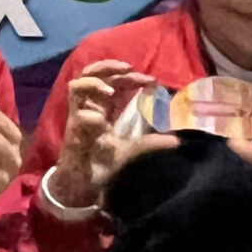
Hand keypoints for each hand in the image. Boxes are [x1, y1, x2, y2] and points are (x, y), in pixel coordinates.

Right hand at [49, 59, 144, 207]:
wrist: (85, 184)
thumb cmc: (104, 162)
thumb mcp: (133, 150)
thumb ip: (152, 143)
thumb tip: (179, 141)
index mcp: (104, 106)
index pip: (114, 81)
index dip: (131, 76)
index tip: (151, 80)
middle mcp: (90, 106)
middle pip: (91, 73)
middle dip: (109, 66)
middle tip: (128, 68)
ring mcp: (79, 116)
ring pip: (76, 86)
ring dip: (93, 82)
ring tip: (110, 89)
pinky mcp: (72, 131)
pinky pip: (76, 115)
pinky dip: (88, 114)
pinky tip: (101, 121)